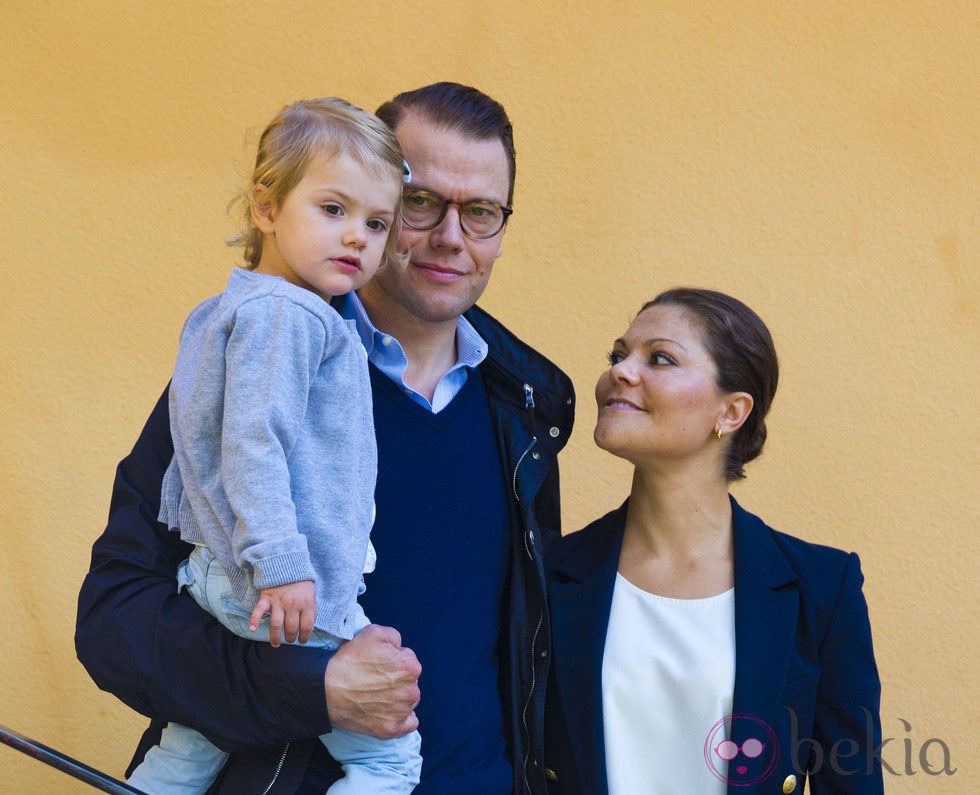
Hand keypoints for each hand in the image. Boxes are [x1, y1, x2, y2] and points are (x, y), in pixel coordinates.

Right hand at [249, 580, 315, 646]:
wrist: (288, 565)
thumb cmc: (301, 584)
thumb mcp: (311, 596)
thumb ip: (311, 611)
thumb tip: (310, 629)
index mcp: (306, 603)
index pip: (306, 626)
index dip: (305, 637)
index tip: (302, 641)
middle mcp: (293, 604)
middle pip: (291, 627)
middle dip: (291, 638)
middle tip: (290, 640)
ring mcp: (279, 601)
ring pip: (276, 624)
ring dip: (276, 637)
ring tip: (276, 643)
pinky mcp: (267, 597)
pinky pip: (259, 610)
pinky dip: (254, 620)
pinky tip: (252, 629)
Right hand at [325, 624, 421, 738]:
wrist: (326, 690)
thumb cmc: (349, 661)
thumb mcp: (373, 633)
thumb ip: (394, 636)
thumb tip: (400, 647)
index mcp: (410, 667)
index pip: (409, 659)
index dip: (393, 659)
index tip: (378, 664)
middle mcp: (411, 691)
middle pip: (411, 681)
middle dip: (398, 678)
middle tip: (376, 679)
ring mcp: (402, 712)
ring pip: (409, 701)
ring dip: (399, 697)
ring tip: (377, 694)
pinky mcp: (392, 729)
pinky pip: (409, 723)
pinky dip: (401, 718)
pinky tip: (387, 711)